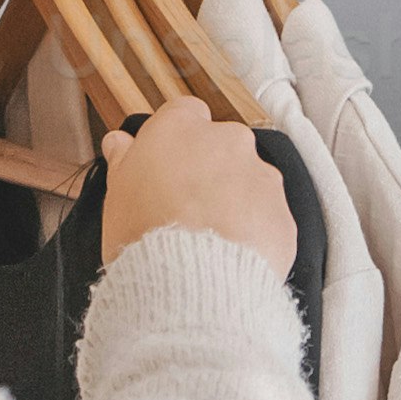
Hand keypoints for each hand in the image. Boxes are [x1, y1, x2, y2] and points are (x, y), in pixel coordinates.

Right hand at [99, 101, 295, 274]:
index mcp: (181, 128)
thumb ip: (124, 161)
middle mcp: (227, 141)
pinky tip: (231, 256)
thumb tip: (120, 142)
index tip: (169, 167)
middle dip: (210, 171)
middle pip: (222, 147)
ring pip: (249, 180)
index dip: (177, 142)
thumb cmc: (144, 236)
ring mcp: (261, 176)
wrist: (190, 285)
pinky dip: (254, 232)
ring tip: (210, 240)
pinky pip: (268, 217)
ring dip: (235, 201)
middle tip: (188, 209)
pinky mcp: (282, 213)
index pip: (184, 114)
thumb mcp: (117, 195)